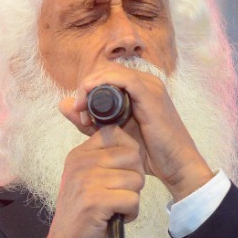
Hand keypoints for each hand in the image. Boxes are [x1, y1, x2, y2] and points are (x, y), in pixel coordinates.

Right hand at [39, 123, 145, 237]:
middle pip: (132, 155)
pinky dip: (131, 213)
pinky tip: (116, 217)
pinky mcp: (95, 201)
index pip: (115, 133)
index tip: (121, 174)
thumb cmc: (82, 215)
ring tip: (115, 208)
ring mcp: (87, 181)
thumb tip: (134, 147)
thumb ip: (104, 161)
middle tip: (120, 194)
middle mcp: (81, 163)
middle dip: (134, 178)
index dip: (129, 153)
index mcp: (79, 154)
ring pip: (135, 179)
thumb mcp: (87, 180)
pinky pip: (132, 199)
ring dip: (132, 198)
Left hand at [58, 61, 214, 203]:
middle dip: (85, 88)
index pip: (105, 76)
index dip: (86, 88)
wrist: (175, 166)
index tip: (78, 113)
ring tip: (81, 109)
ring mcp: (150, 86)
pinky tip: (90, 100)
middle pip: (105, 71)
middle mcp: (145, 82)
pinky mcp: (151, 94)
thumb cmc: (148, 153)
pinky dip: (103, 84)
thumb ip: (88, 121)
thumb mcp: (110, 135)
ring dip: (90, 86)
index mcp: (137, 89)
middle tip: (78, 112)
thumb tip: (62, 105)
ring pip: (111, 71)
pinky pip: (123, 79)